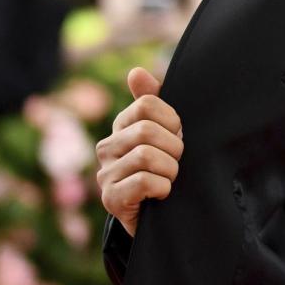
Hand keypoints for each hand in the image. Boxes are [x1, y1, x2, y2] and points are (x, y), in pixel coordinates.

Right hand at [95, 68, 183, 236]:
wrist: (162, 213)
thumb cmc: (166, 165)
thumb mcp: (167, 132)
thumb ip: (154, 100)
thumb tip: (135, 72)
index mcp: (122, 125)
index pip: (147, 104)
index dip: (172, 119)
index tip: (178, 134)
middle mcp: (107, 147)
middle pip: (147, 131)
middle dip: (174, 147)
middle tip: (177, 161)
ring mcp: (105, 174)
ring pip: (146, 156)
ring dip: (170, 170)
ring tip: (169, 178)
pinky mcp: (111, 199)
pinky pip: (142, 182)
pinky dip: (162, 187)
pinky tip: (163, 193)